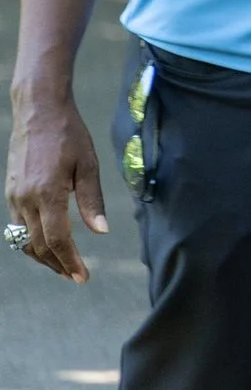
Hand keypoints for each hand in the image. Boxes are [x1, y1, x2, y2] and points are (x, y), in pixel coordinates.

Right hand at [5, 86, 106, 282]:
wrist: (38, 111)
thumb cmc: (69, 135)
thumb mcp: (88, 165)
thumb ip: (92, 200)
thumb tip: (101, 231)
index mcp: (47, 194)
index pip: (57, 240)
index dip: (70, 261)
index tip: (83, 276)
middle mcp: (25, 199)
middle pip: (38, 245)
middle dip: (58, 264)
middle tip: (76, 277)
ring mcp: (14, 196)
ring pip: (24, 239)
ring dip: (43, 256)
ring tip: (64, 266)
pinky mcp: (11, 192)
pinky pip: (18, 225)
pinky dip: (31, 240)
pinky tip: (47, 243)